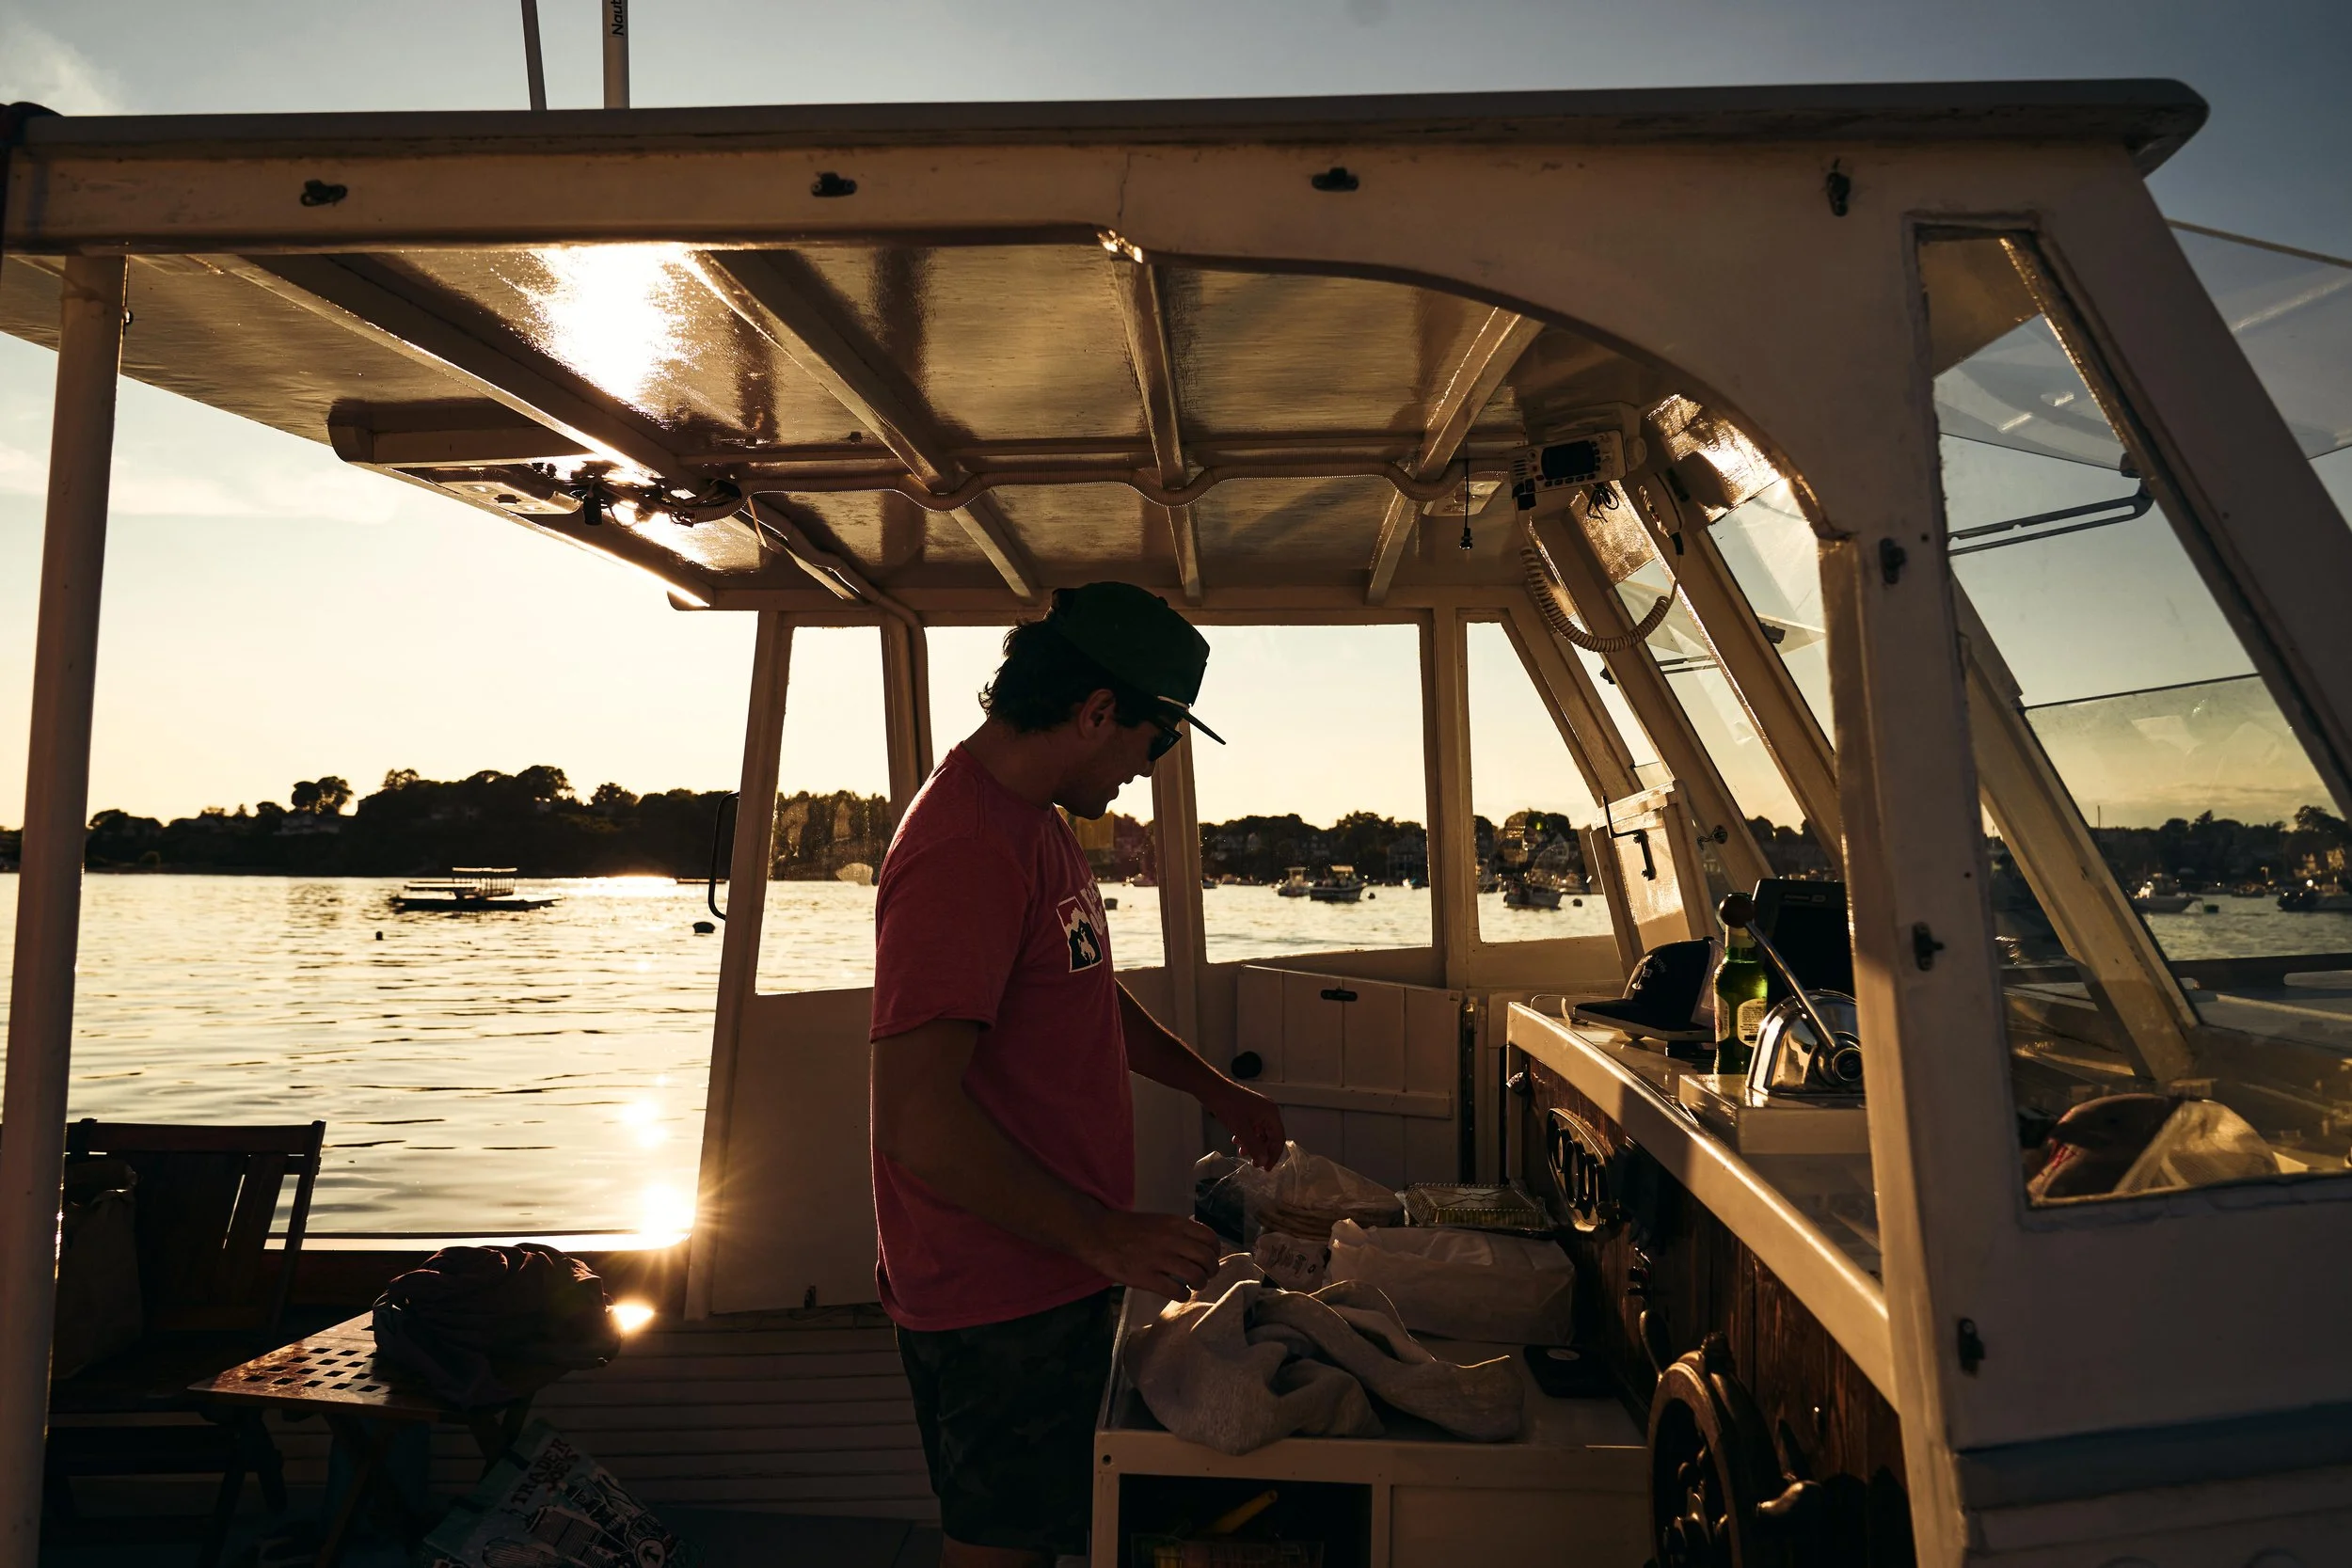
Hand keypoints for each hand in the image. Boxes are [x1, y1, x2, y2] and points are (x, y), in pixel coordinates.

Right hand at [1079, 1208, 1223, 1296]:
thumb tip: (1198, 1247)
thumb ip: (1178, 1231)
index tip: (1210, 1258)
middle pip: (1207, 1259)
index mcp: (1175, 1224)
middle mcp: (1171, 1240)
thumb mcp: (1158, 1220)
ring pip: (1196, 1276)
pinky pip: (1177, 1291)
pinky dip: (1183, 1295)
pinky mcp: (1146, 1278)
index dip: (1215, 1251)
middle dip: (1211, 1271)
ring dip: (1200, 1284)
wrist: (1098, 1234)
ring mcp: (1159, 1259)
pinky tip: (1179, 1293)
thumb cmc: (1127, 1228)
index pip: (1210, 1238)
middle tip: (1205, 1276)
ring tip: (1193, 1285)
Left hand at [1209, 1081, 1286, 1170]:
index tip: (1266, 1168)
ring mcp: (1259, 1111)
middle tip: (1254, 1163)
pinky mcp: (1250, 1111)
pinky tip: (1237, 1141)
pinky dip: (1247, 1137)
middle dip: (1261, 1151)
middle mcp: (1268, 1111)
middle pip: (1270, 1137)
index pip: (1279, 1139)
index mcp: (1271, 1113)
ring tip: (1242, 1153)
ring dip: (1253, 1145)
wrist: (1213, 1091)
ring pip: (1260, 1134)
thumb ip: (1254, 1147)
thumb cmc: (1228, 1105)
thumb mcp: (1242, 1130)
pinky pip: (1253, 1128)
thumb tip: (1264, 1161)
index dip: (1273, 1155)